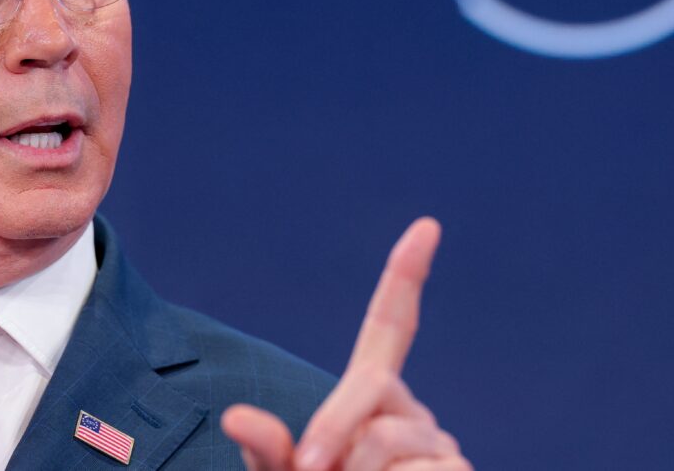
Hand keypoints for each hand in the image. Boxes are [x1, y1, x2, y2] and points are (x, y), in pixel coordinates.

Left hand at [222, 217, 471, 470]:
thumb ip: (265, 451)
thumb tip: (234, 415)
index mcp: (370, 401)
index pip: (391, 327)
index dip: (405, 277)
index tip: (427, 226)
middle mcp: (412, 412)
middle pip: (375, 383)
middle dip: (335, 424)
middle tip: (312, 470)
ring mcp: (439, 444)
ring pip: (390, 433)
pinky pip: (419, 469)